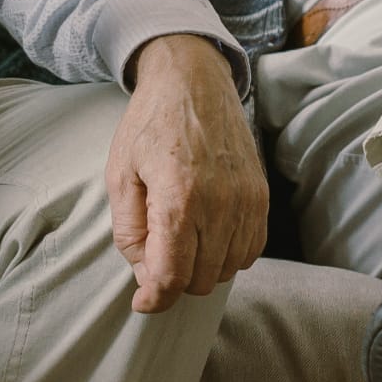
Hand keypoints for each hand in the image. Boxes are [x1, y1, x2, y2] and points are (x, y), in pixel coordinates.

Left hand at [105, 34, 268, 313]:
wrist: (193, 79)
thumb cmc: (150, 123)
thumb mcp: (120, 175)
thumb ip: (129, 233)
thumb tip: (147, 275)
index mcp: (179, 198)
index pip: (172, 277)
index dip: (153, 299)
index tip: (142, 301)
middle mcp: (220, 203)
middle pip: (201, 279)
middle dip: (175, 281)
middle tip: (156, 258)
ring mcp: (247, 198)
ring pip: (228, 268)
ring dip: (202, 269)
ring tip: (181, 244)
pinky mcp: (261, 192)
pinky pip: (252, 248)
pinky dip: (230, 255)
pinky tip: (209, 237)